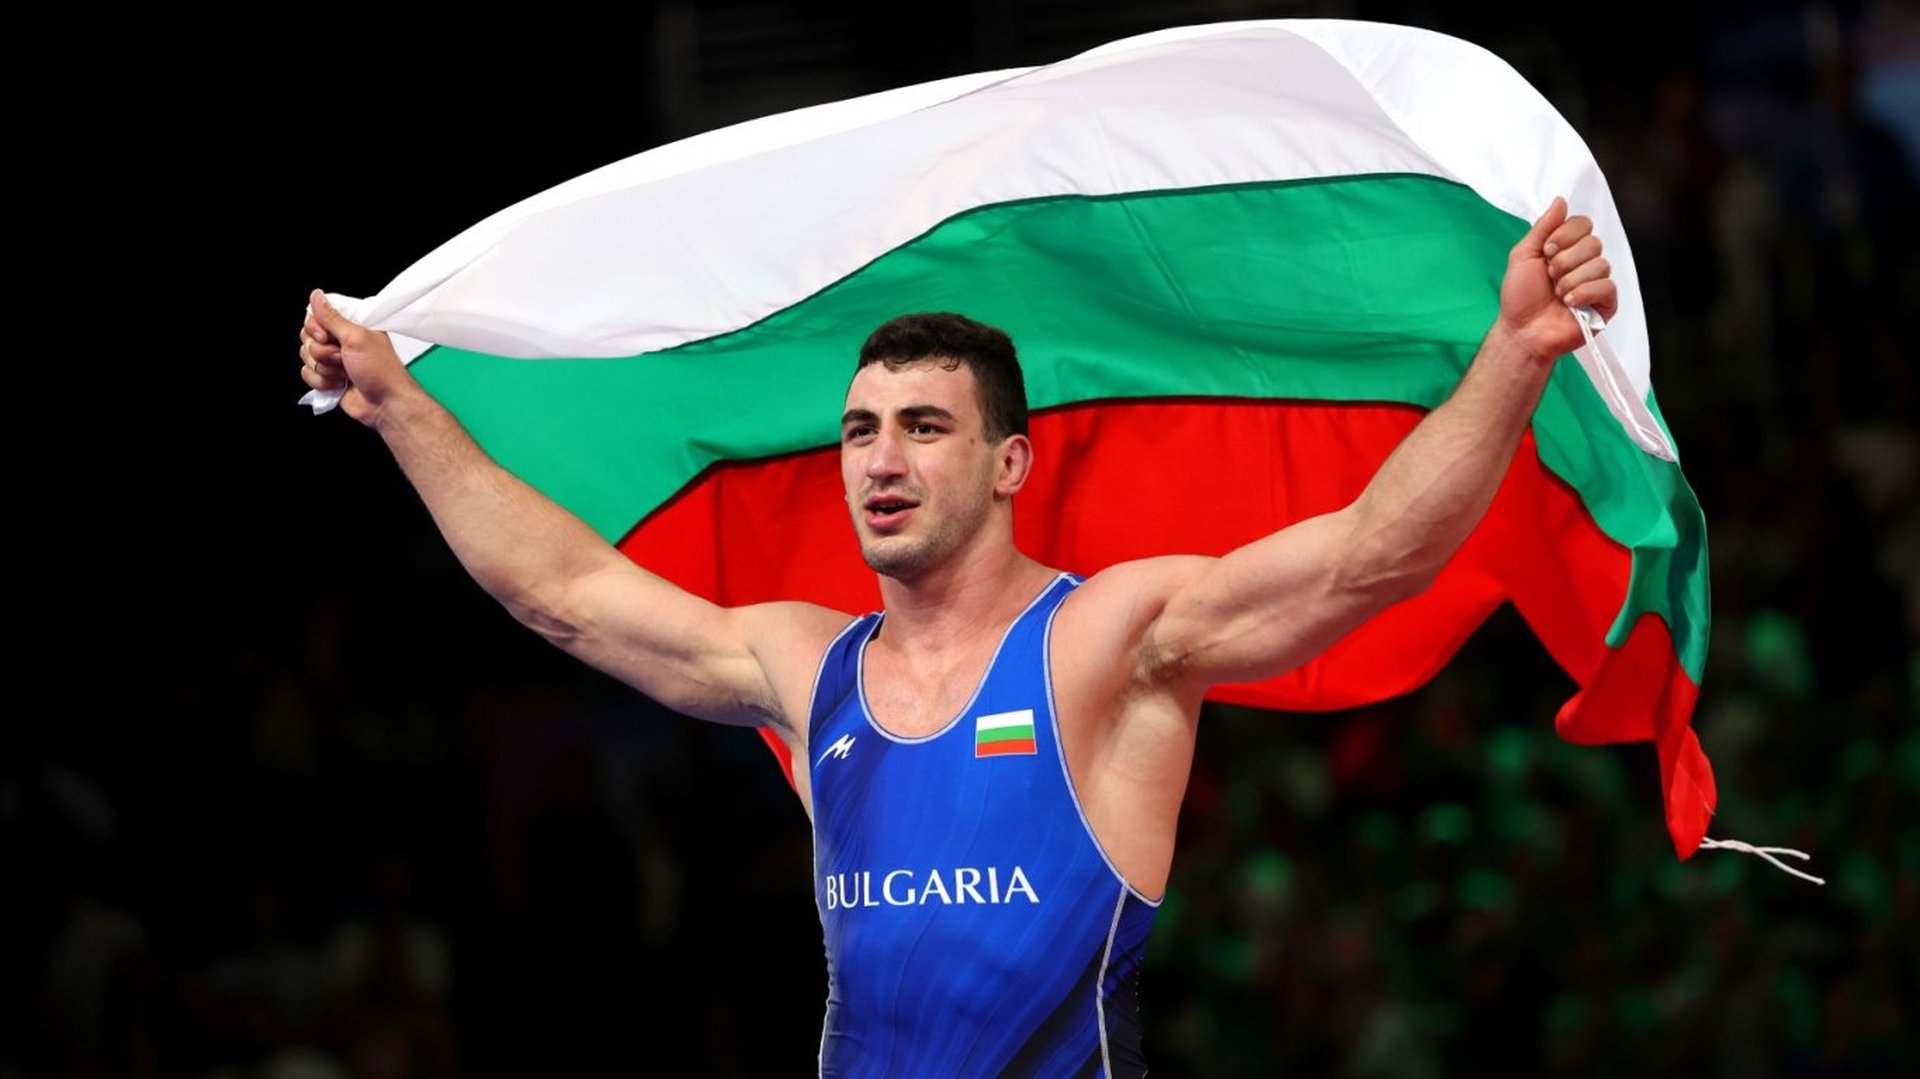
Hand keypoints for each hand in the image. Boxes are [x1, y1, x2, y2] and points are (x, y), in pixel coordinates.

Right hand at [298, 289, 413, 424]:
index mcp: (349, 326)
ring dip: (325, 369)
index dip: (315, 328)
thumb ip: (332, 317)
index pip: (316, 316)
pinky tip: (340, 384)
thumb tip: (316, 295)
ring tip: (345, 373)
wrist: (385, 404)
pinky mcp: (328, 378)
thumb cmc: (380, 370)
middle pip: (307, 337)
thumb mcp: (356, 338)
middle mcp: (340, 340)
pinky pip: (307, 374)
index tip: (327, 337)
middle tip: (342, 358)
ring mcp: (333, 360)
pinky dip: (322, 382)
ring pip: (306, 357)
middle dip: (322, 352)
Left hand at [1496, 197, 1617, 363]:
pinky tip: (1570, 304)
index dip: (1565, 236)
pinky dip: (1584, 293)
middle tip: (1550, 278)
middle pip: (1593, 243)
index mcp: (1568, 248)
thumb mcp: (1523, 255)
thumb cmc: (1520, 297)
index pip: (1583, 224)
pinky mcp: (1605, 304)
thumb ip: (1543, 227)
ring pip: (1600, 265)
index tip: (1547, 252)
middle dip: (1565, 262)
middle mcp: (1585, 262)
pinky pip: (1607, 286)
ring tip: (1557, 295)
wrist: (1522, 330)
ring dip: (1570, 281)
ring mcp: (1597, 283)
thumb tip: (1560, 200)